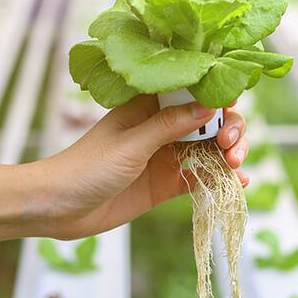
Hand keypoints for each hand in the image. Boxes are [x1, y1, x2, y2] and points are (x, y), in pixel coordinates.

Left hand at [38, 95, 248, 239]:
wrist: (59, 208)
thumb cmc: (86, 167)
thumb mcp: (131, 144)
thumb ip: (169, 126)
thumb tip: (208, 107)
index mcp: (148, 106)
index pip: (191, 90)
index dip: (215, 94)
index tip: (230, 103)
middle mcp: (161, 127)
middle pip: (208, 120)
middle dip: (227, 128)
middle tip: (229, 145)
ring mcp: (165, 156)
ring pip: (209, 148)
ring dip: (229, 154)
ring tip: (236, 165)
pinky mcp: (166, 184)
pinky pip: (200, 178)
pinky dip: (220, 179)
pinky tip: (237, 183)